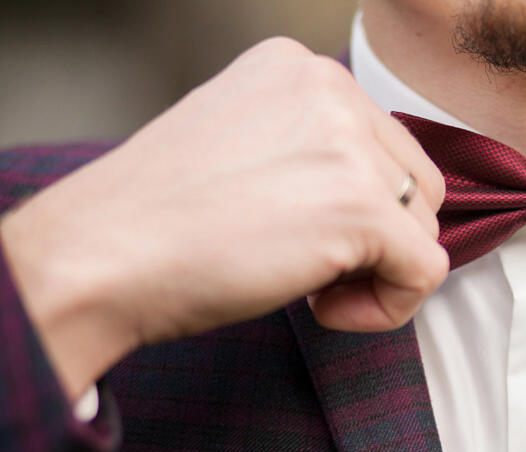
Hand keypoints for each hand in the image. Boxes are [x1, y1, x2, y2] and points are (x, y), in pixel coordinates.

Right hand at [0, 37, 447, 398]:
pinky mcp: (360, 207)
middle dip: (376, 241)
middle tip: (300, 261)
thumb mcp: (252, 149)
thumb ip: (319, 152)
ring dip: (375, 274)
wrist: (100, 258)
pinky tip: (322, 308)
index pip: (386, 148)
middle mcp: (330, 88)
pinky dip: (386, 308)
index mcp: (300, 68)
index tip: (293, 231)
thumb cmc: (163, 221)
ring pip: (425, 231)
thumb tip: (396, 201)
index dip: (358, 210)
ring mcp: (347, 145)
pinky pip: (425, 273)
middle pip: (418, 186)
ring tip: (301, 280)